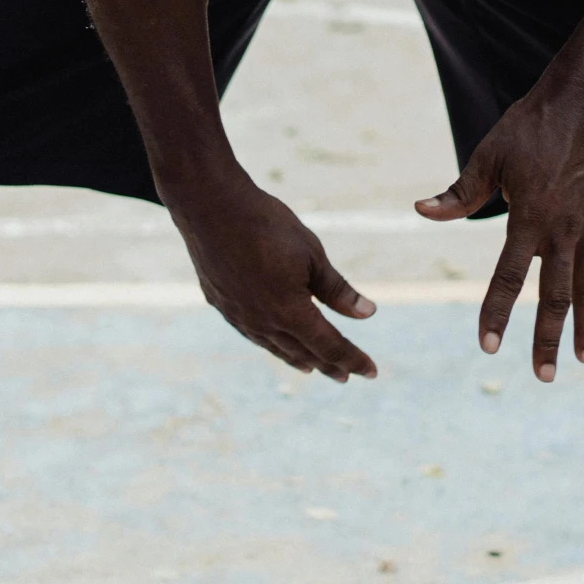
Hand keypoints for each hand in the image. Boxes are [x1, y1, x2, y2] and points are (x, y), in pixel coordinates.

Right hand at [169, 179, 377, 380]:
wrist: (211, 207)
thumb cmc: (268, 225)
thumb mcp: (312, 255)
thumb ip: (338, 290)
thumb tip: (368, 314)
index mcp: (290, 311)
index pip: (330, 346)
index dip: (353, 359)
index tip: (371, 372)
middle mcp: (263, 322)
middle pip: (304, 352)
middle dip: (328, 365)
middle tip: (346, 376)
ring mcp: (238, 316)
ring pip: (275, 347)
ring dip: (298, 358)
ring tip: (312, 367)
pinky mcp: (221, 304)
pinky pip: (251, 333)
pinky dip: (270, 343)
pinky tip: (274, 341)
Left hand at [415, 92, 583, 380]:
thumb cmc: (530, 126)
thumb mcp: (489, 155)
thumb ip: (459, 192)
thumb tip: (421, 210)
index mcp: (529, 217)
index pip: (509, 277)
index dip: (497, 314)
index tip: (489, 347)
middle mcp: (563, 229)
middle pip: (555, 296)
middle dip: (548, 340)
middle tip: (544, 376)